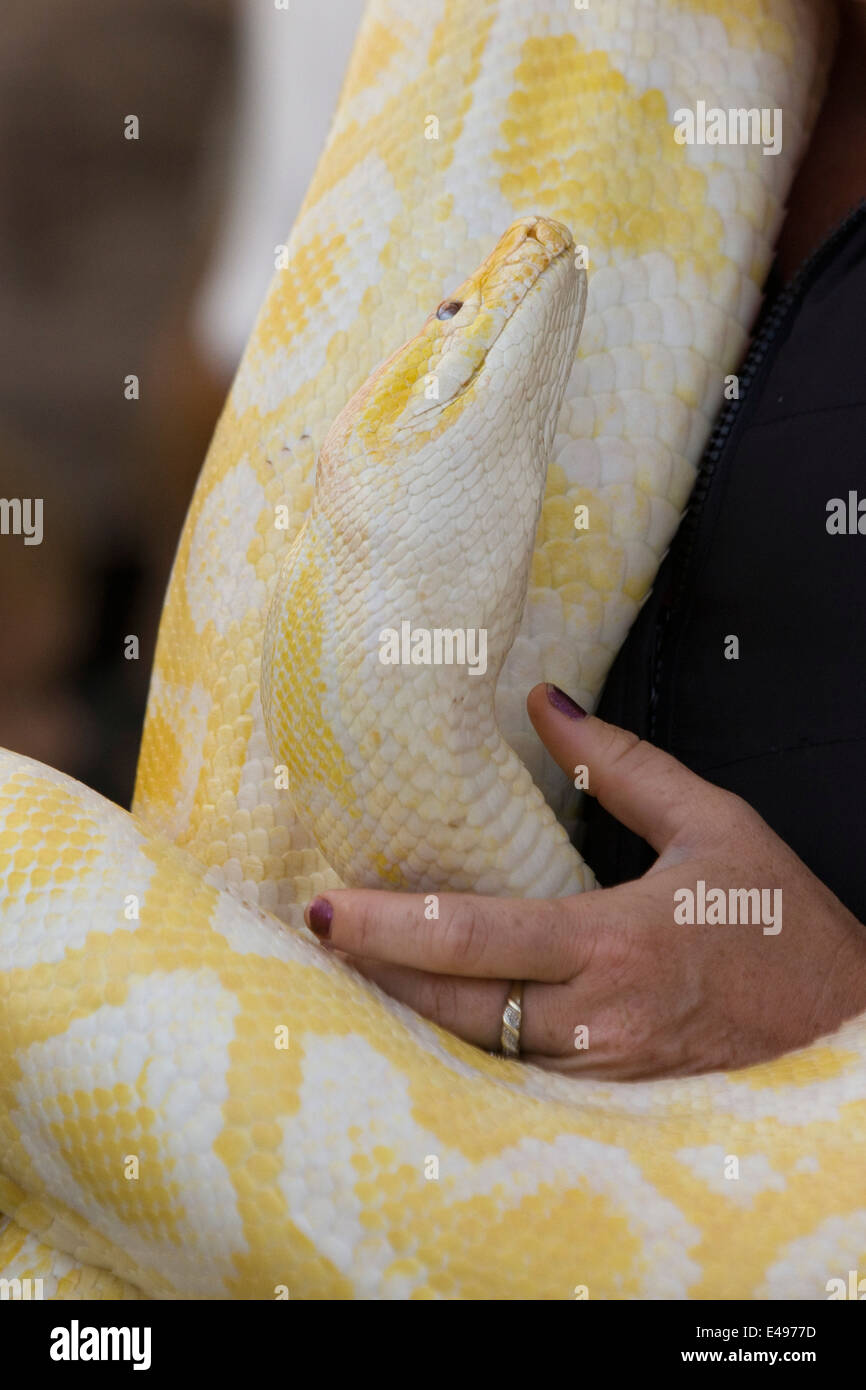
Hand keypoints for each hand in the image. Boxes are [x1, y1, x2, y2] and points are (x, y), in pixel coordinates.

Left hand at [304, 684, 865, 1077]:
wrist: (847, 1032)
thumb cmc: (783, 928)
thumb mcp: (716, 826)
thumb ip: (625, 765)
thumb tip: (548, 705)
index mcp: (616, 942)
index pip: (477, 937)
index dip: (390, 927)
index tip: (326, 907)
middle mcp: (597, 1018)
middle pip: (451, 1006)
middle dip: (372, 972)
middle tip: (309, 937)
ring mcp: (598, 1072)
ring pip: (472, 1053)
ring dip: (404, 1014)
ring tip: (342, 970)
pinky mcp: (607, 1102)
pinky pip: (512, 1079)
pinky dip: (458, 1049)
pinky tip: (419, 1019)